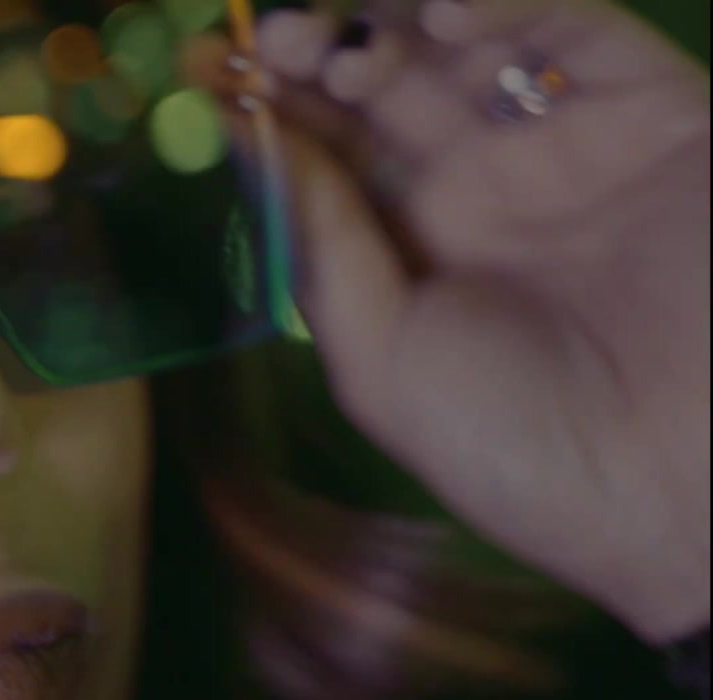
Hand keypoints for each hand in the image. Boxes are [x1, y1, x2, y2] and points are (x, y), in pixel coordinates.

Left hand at [221, 0, 709, 642]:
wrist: (683, 487)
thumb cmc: (518, 445)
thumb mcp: (381, 361)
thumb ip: (320, 243)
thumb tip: (243, 135)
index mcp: (416, 248)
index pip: (331, 150)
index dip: (268, 105)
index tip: (199, 67)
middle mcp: (485, 184)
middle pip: (386, 84)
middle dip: (313, 53)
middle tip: (261, 39)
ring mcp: (568, 140)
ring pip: (469, 42)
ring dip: (390, 25)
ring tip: (331, 47)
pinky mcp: (656, 107)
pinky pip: (578, 27)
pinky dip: (506, 6)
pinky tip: (437, 20)